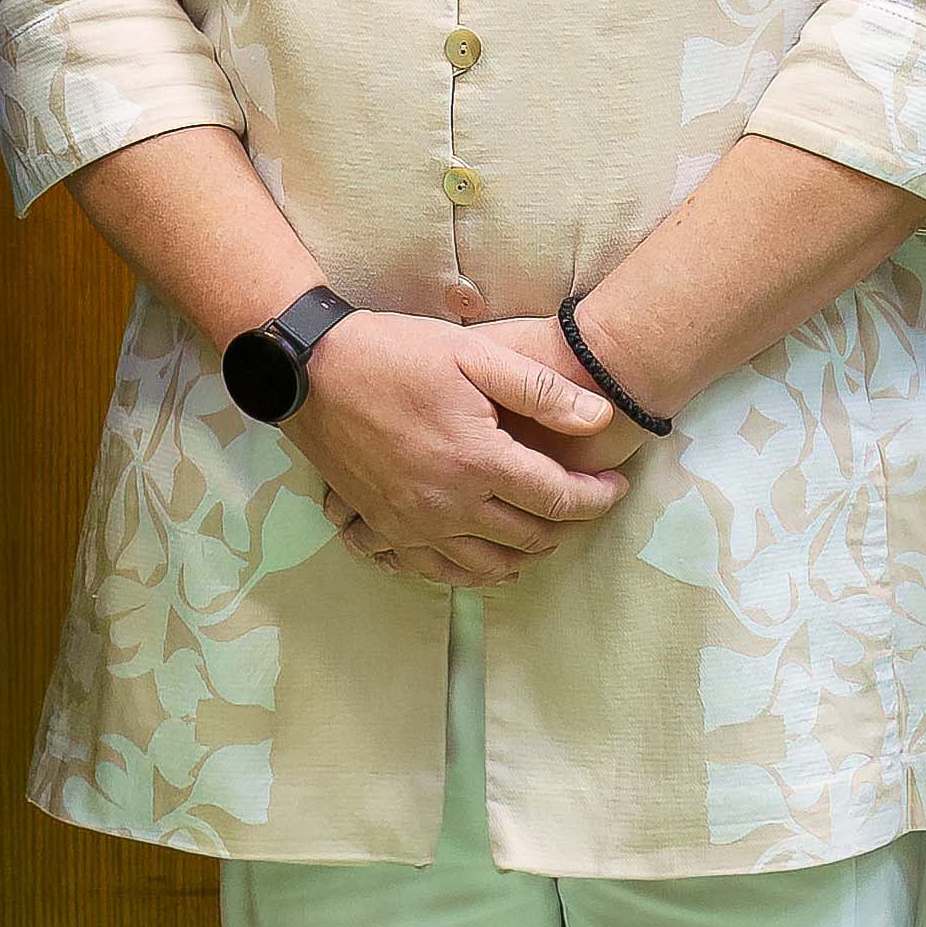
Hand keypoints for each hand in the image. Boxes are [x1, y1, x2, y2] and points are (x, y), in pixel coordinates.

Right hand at [283, 309, 623, 587]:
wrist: (311, 370)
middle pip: (527, 539)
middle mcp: (447, 506)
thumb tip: (601, 419)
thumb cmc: (395, 353)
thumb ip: (542, 390)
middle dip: (567, 528)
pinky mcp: (382, 527)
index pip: (557, 499)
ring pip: (483, 568)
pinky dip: (466, 572)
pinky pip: (431, 571)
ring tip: (542, 538)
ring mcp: (411, 524)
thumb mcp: (475, 355)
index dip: (596, 499)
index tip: (614, 488)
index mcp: (477, 462)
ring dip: (522, 558)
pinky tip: (480, 560)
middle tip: (583, 507)